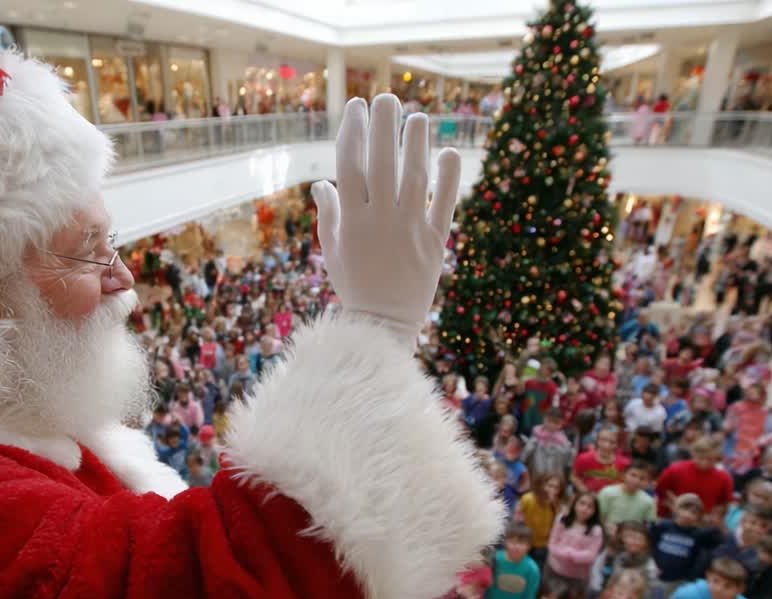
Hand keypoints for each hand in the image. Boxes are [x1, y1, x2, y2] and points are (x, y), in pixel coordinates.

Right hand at [312, 95, 460, 345]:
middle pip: (381, 162)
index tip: (357, 107)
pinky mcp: (436, 243)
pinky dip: (449, 177)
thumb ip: (329, 214)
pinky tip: (448, 152)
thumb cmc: (353, 285)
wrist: (383, 325)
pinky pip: (445, 204)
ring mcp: (410, 231)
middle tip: (387, 98)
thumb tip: (322, 183)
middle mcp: (380, 221)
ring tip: (417, 118)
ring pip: (416, 176)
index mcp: (351, 221)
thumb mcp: (332, 250)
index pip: (349, 164)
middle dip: (383, 125)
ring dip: (416, 143)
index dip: (352, 130)